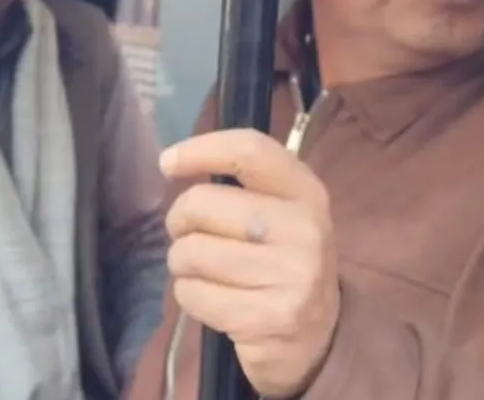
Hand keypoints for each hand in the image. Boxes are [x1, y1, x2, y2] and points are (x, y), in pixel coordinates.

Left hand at [159, 129, 340, 397]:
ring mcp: (291, 276)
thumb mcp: (279, 211)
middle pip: (200, 203)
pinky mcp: (268, 318)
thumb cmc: (280, 258)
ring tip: (206, 271)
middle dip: (179, 221)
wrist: (316, 334)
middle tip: (190, 235)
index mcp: (305, 192)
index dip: (200, 150)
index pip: (248, 151)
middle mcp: (304, 229)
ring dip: (183, 263)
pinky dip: (190, 295)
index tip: (168, 162)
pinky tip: (214, 299)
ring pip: (189, 252)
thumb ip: (239, 182)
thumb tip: (171, 160)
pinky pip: (192, 294)